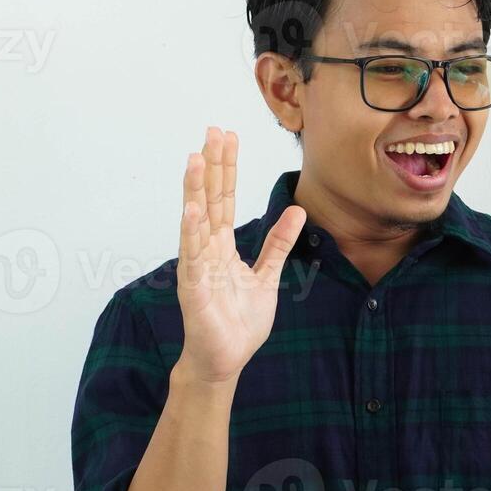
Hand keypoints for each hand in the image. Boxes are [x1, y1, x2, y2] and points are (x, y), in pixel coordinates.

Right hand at [175, 126, 305, 383]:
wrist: (225, 360)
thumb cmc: (239, 322)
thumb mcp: (267, 276)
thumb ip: (278, 243)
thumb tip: (298, 211)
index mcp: (222, 246)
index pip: (225, 198)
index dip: (226, 168)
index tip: (227, 137)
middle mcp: (206, 249)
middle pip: (210, 199)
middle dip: (211, 165)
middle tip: (212, 130)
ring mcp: (197, 266)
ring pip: (196, 220)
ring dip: (195, 189)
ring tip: (195, 157)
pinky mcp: (194, 287)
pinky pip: (193, 255)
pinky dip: (193, 231)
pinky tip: (193, 208)